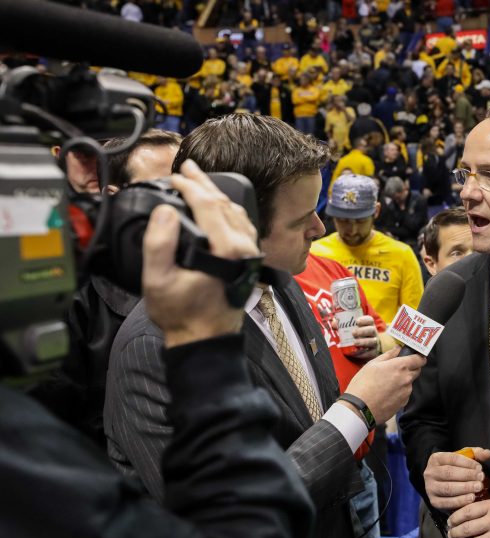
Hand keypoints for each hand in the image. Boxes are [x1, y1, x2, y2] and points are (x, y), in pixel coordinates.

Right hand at [143, 160, 258, 346]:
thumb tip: (165, 211)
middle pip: (224, 204)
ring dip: (216, 194)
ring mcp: (250, 253)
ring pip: (236, 212)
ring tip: (199, 180)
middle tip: (187, 166)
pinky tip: (217, 205)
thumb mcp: (158, 280)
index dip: (189, 187)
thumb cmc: (181, 314)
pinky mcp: (249, 259)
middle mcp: (244, 247)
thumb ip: (159, 243)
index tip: (173, 177)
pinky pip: (242, 225)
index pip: (208, 205)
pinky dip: (228, 209)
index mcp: (226, 249)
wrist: (205, 339)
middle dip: (204, 183)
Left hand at [331, 314, 380, 358]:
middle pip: (371, 330)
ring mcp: (375, 343)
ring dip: (363, 341)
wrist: (368, 349)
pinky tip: (356, 353)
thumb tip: (334, 324)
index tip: (357, 321)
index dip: (364, 320)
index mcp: (369, 325)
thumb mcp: (352, 330)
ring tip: (355, 343)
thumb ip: (343, 326)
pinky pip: (370, 353)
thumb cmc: (358, 337)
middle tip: (353, 333)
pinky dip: (363, 353)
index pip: (370, 320)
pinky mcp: (373, 352)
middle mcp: (373, 334)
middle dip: (363, 331)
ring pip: (372, 341)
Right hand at [343, 347, 425, 422]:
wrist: (359, 408)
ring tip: (387, 383)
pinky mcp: (403, 403)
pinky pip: (405, 394)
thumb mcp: (372, 364)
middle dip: (411, 368)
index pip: (419, 359)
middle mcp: (407, 379)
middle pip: (417, 370)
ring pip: (410, 383)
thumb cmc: (363, 384)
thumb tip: (397, 349)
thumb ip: (388, 355)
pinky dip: (399, 392)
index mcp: (400, 366)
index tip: (415, 357)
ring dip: (403, 381)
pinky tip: (387, 393)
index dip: (418, 357)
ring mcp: (406, 392)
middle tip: (397, 369)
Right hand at [424, 448, 489, 510]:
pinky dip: (460, 501)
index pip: (452, 458)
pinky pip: (446, 502)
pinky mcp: (434, 501)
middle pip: (449, 473)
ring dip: (464, 488)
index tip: (480, 468)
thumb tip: (487, 453)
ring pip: (447, 488)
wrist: (442, 483)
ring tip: (478, 488)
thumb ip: (476, 454)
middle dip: (467, 476)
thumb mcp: (464, 459)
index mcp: (436, 458)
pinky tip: (471, 499)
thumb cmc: (456, 469)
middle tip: (481, 478)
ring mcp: (430, 487)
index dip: (467, 463)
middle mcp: (430, 472)